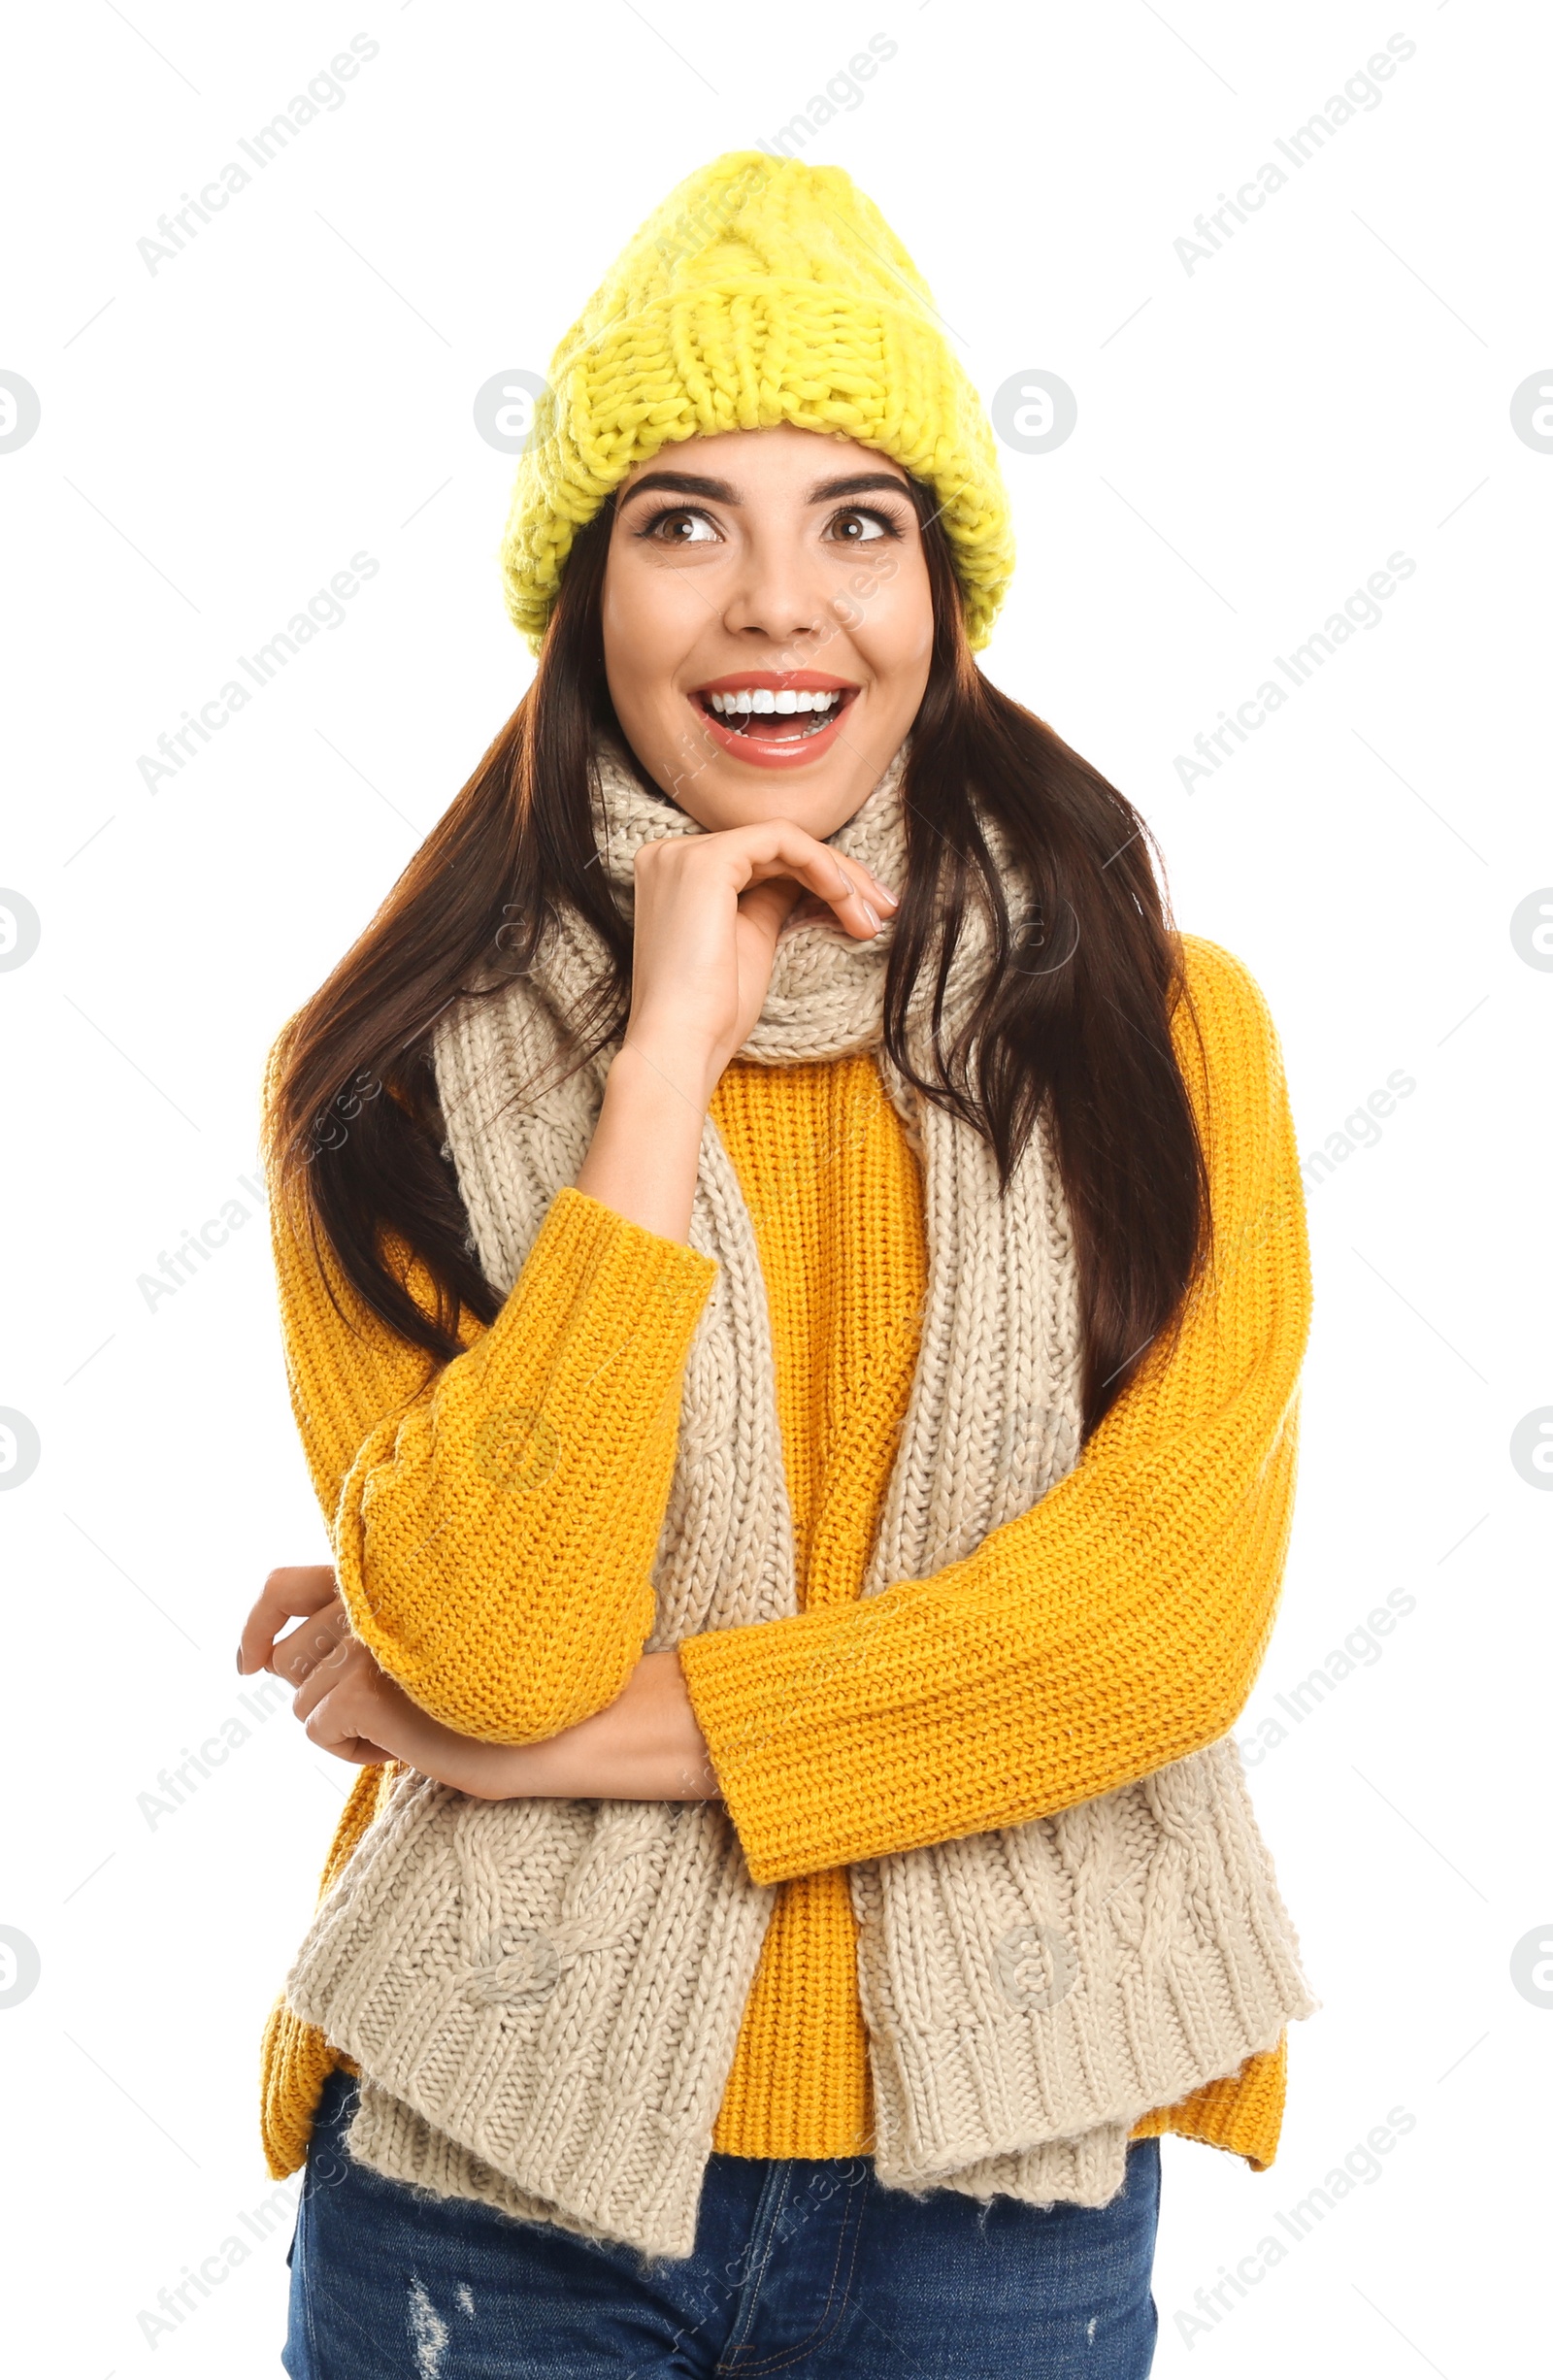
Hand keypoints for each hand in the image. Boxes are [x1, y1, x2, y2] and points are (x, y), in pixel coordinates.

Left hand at [239, 1567, 719, 1802]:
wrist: (561, 1723)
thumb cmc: (507, 1692)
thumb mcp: (430, 1650)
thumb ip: (368, 1633)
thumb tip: (280, 1661)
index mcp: (387, 1577)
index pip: (284, 1586)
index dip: (257, 1623)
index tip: (248, 1663)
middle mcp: (369, 1595)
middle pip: (287, 1661)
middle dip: (325, 1698)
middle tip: (393, 1713)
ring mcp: (363, 1636)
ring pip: (303, 1706)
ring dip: (350, 1730)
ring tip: (416, 1725)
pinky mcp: (360, 1682)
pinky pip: (320, 1732)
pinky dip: (358, 1753)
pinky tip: (410, 1745)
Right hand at [576, 822, 896, 1241]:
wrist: (681, 1045)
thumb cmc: (713, 1014)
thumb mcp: (751, 940)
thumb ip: (772, 899)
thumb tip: (812, 877)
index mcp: (677, 876)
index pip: (762, 861)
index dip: (821, 880)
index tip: (866, 916)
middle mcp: (671, 856)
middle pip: (776, 850)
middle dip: (840, 878)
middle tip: (883, 912)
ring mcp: (685, 854)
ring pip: (785, 842)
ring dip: (840, 877)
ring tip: (872, 918)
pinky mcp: (707, 860)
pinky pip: (782, 841)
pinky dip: (823, 866)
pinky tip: (847, 899)